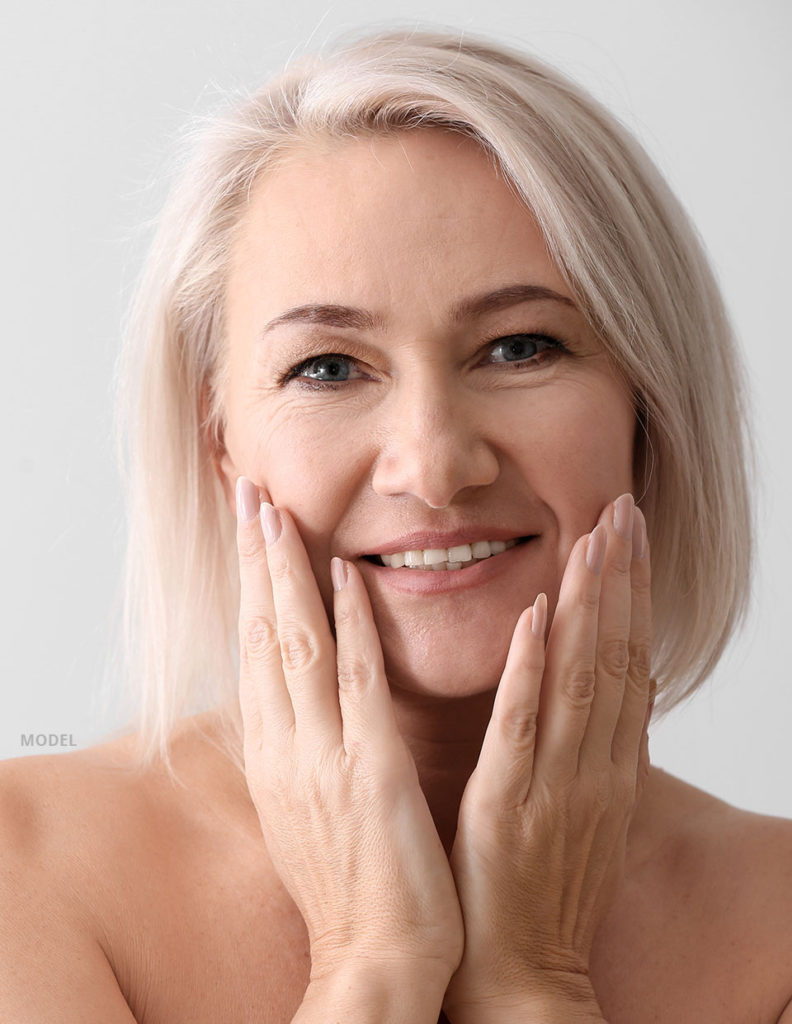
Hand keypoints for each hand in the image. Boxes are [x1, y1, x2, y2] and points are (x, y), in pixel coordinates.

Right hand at [234, 477, 463, 986]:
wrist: (374, 959)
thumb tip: (294, 702)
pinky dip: (350, 623)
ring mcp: (325, 755)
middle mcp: (287, 747)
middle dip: (255, 561)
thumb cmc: (347, 886)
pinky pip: (358, 682)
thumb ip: (299, 749)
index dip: (249, 587)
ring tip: (278, 513)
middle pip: (263, 634)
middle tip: (249, 496)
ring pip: (297, 645)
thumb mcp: (306, 810)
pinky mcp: (372, 770)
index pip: (254, 651)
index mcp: (274, 756)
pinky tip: (346, 574)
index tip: (249, 534)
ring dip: (287, 573)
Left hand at [442, 493, 652, 1019]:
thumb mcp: (582, 814)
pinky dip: (533, 666)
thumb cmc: (543, 892)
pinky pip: (524, 724)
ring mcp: (555, 783)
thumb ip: (589, 751)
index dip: (635, 597)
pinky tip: (536, 613)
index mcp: (611, 769)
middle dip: (623, 579)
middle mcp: (596, 767)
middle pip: (617, 656)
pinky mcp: (508, 802)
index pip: (631, 664)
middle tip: (624, 509)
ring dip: (590, 602)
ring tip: (595, 536)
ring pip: (582, 676)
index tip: (632, 538)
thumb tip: (595, 694)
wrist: (523, 974)